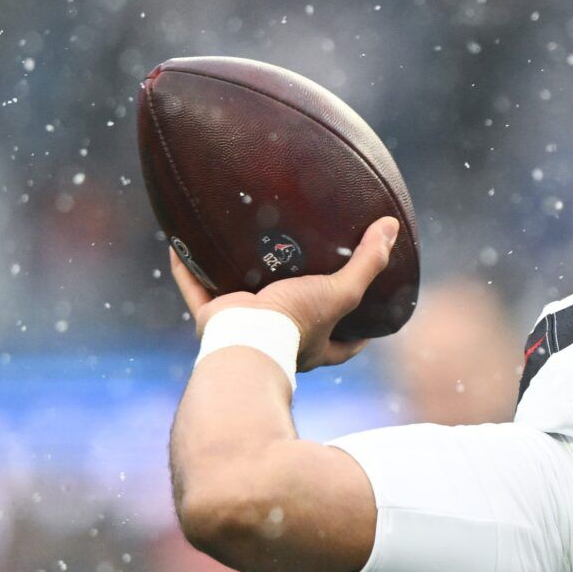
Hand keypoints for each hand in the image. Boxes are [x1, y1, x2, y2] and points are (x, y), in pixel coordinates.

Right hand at [166, 217, 398, 371]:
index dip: (358, 333)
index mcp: (312, 344)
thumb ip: (368, 262)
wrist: (245, 343)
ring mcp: (242, 331)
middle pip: (290, 324)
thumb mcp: (341, 292)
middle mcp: (278, 342)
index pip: (344, 344)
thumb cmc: (296, 324)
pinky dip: (186, 268)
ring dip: (236, 283)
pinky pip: (193, 288)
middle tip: (301, 274)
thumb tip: (392, 226)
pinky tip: (179, 242)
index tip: (370, 318)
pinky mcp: (210, 319)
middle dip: (294, 304)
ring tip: (241, 253)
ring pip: (239, 306)